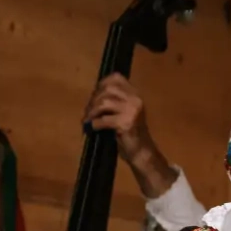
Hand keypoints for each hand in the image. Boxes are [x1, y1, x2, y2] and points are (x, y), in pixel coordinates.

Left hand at [84, 74, 175, 198]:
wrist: (142, 152)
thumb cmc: (130, 132)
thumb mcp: (124, 111)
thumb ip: (114, 100)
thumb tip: (94, 94)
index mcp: (136, 94)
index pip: (116, 78)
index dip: (102, 84)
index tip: (95, 94)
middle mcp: (136, 100)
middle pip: (107, 90)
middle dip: (93, 100)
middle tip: (88, 112)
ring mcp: (132, 111)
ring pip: (104, 102)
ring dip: (92, 112)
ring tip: (88, 120)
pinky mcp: (126, 123)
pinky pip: (104, 119)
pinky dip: (95, 124)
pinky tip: (92, 129)